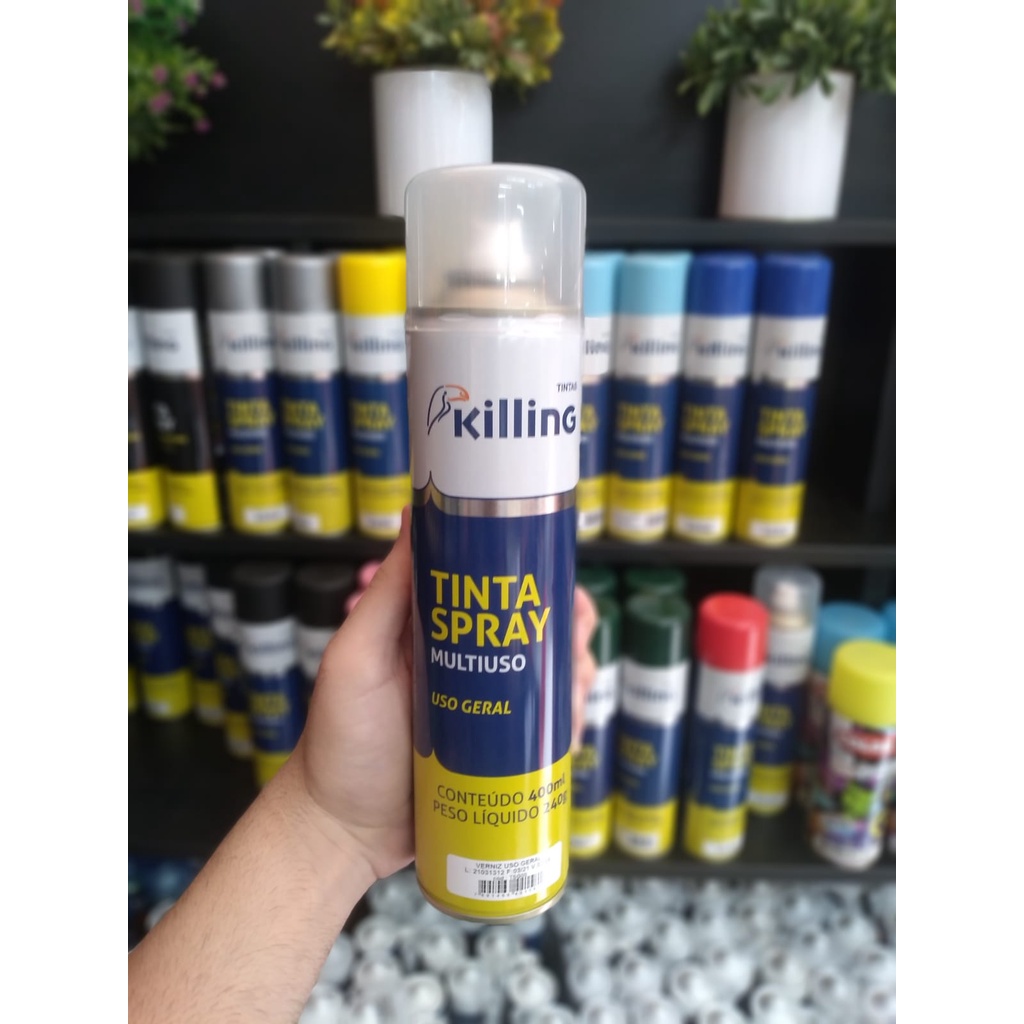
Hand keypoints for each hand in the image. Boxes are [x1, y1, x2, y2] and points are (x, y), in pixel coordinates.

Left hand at [293, 507, 598, 880]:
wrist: (342, 831)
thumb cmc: (339, 741)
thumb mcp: (355, 658)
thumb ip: (386, 595)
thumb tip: (416, 514)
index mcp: (441, 631)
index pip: (500, 589)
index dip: (540, 579)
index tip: (560, 580)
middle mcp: (472, 665)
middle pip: (540, 632)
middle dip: (570, 630)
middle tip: (573, 642)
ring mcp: (489, 711)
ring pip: (552, 680)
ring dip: (576, 676)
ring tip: (572, 690)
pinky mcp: (500, 756)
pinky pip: (546, 733)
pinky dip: (567, 724)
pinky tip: (569, 729)